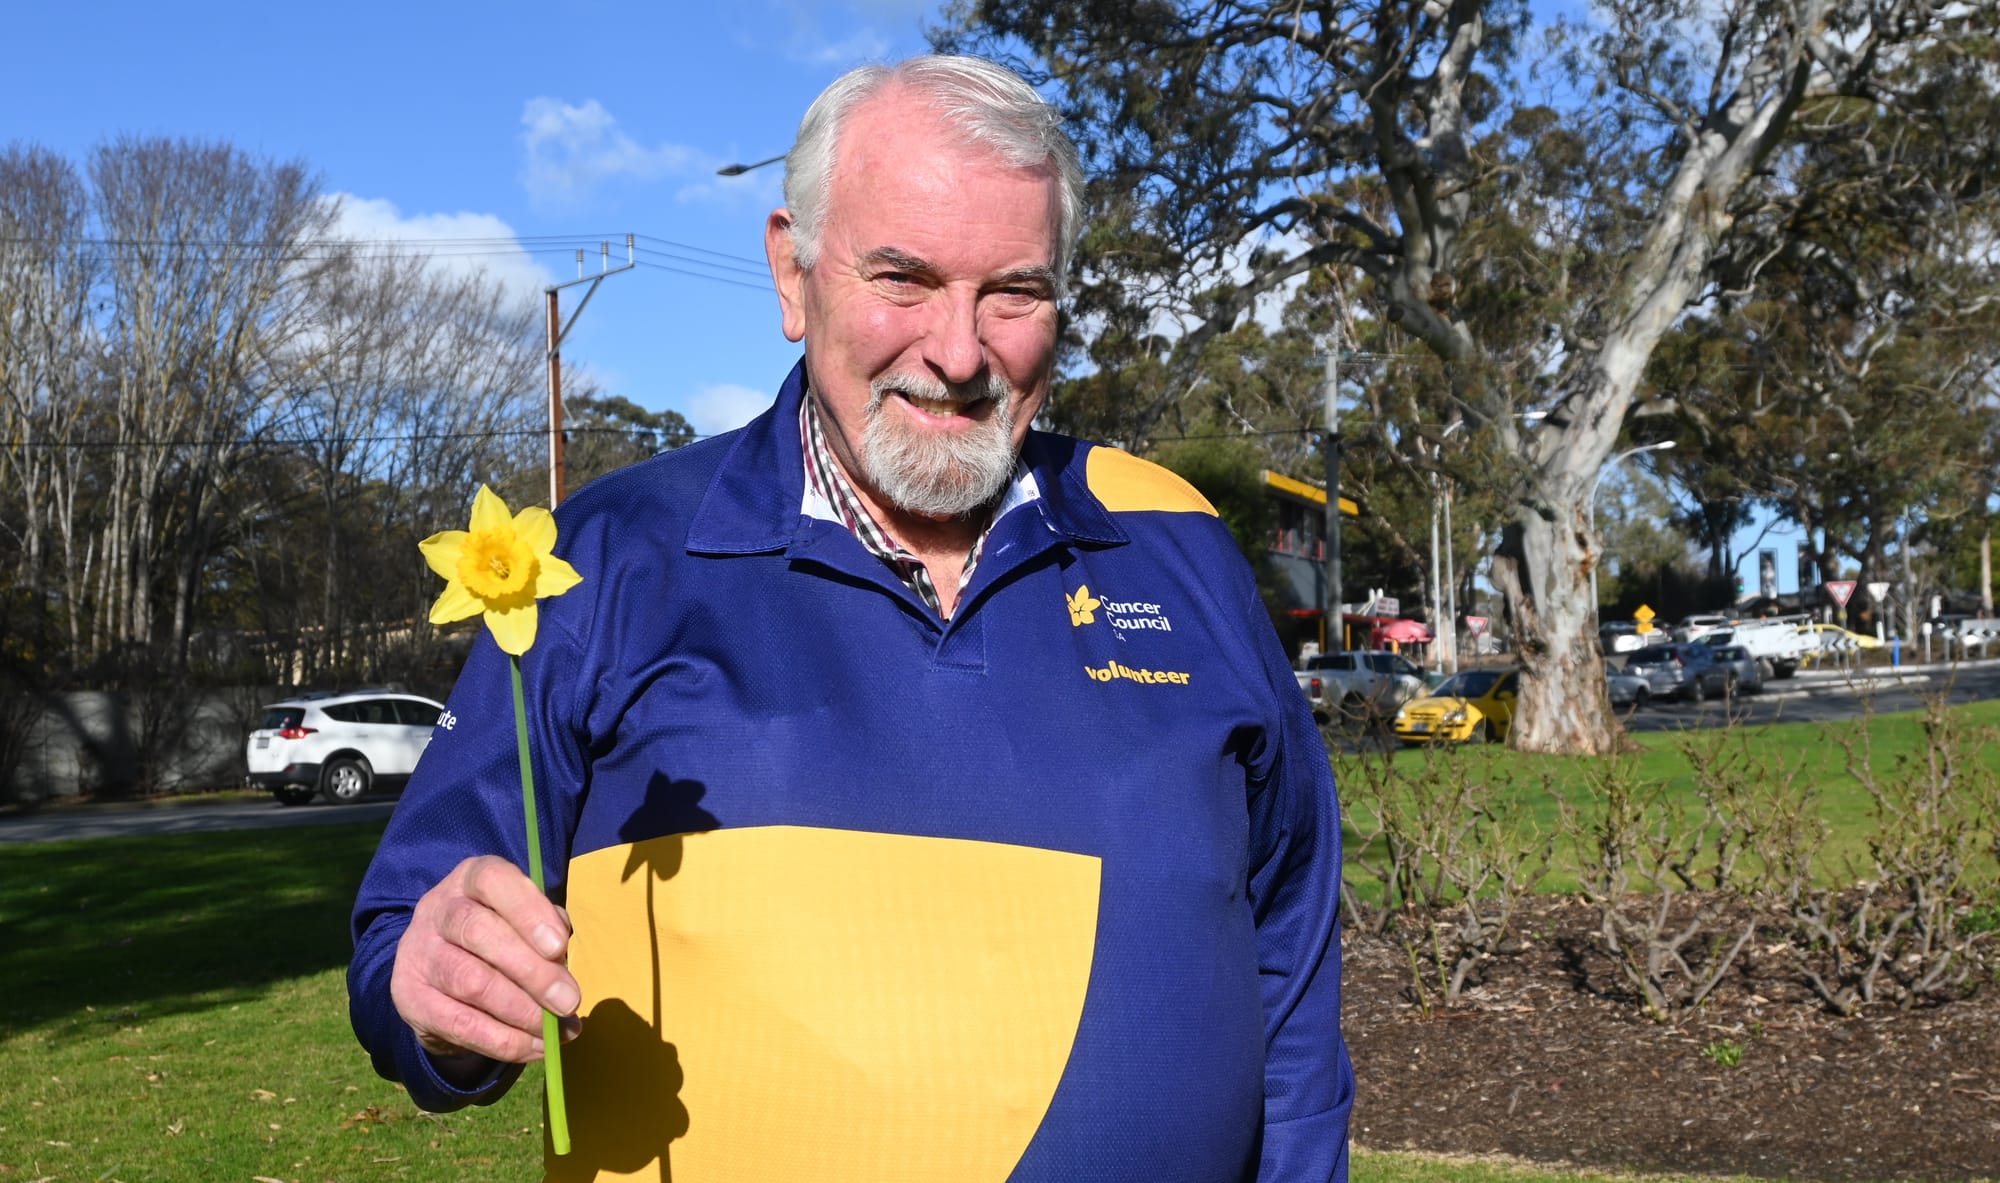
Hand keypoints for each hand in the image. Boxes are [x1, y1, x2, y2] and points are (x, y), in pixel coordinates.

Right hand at [390, 855, 580, 1069]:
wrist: (439, 970)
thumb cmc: (500, 934)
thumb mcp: (524, 918)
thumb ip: (547, 926)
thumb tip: (561, 959)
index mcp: (470, 879)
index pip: (494, 880)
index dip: (528, 911)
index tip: (559, 946)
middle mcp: (438, 909)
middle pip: (479, 932)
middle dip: (532, 971)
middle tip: (570, 1001)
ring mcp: (418, 954)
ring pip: (470, 982)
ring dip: (522, 1012)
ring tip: (559, 1029)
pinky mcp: (411, 999)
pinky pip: (460, 1025)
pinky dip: (504, 1041)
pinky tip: (536, 1047)